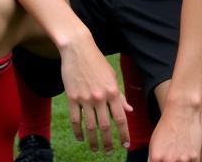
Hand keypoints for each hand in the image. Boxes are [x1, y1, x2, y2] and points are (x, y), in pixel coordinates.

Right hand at [59, 33, 130, 151]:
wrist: (78, 49)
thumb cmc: (98, 62)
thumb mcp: (112, 77)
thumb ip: (120, 96)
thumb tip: (129, 110)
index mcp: (113, 91)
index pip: (121, 118)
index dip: (124, 133)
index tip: (126, 144)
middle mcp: (100, 97)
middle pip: (106, 126)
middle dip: (108, 142)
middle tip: (109, 152)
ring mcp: (85, 99)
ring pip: (90, 127)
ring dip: (93, 141)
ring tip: (96, 149)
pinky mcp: (72, 98)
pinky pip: (75, 120)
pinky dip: (78, 132)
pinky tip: (80, 138)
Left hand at [148, 103, 201, 161]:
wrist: (182, 111)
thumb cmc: (167, 125)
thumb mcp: (154, 143)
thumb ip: (155, 159)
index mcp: (156, 158)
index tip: (163, 160)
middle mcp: (169, 160)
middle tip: (173, 157)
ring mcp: (183, 159)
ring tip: (180, 155)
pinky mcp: (195, 156)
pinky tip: (188, 156)